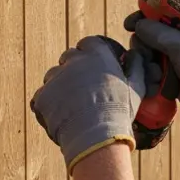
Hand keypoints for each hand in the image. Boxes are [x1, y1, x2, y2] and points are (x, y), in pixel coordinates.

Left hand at [30, 35, 150, 171]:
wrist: (98, 137)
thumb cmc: (120, 111)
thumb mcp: (137, 86)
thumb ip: (136, 65)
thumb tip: (134, 53)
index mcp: (97, 54)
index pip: (88, 43)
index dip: (90, 54)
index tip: (95, 66)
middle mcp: (74, 60)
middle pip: (69, 57)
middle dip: (74, 68)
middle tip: (84, 88)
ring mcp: (55, 77)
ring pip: (54, 75)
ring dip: (61, 84)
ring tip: (73, 104)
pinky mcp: (42, 95)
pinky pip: (42, 95)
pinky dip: (49, 103)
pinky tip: (61, 115)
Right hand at [125, 12, 179, 126]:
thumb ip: (159, 33)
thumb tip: (139, 25)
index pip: (161, 11)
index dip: (145, 15)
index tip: (131, 22)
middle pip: (150, 30)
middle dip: (143, 41)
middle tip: (145, 52)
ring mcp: (174, 51)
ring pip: (148, 47)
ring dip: (146, 57)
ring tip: (155, 68)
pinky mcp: (168, 66)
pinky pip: (150, 62)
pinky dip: (149, 68)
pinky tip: (155, 75)